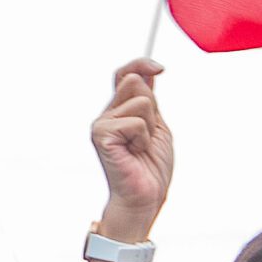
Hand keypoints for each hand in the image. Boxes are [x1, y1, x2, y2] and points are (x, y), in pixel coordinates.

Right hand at [90, 58, 172, 235]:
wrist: (145, 198)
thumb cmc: (150, 168)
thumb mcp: (157, 126)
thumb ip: (149, 100)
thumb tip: (148, 71)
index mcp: (119, 110)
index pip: (125, 73)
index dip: (141, 63)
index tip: (161, 68)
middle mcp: (106, 114)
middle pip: (135, 81)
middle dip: (153, 107)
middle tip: (147, 135)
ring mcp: (101, 124)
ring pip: (140, 101)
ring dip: (151, 126)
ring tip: (141, 146)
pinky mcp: (101, 135)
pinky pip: (136, 122)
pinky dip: (144, 138)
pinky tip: (135, 153)